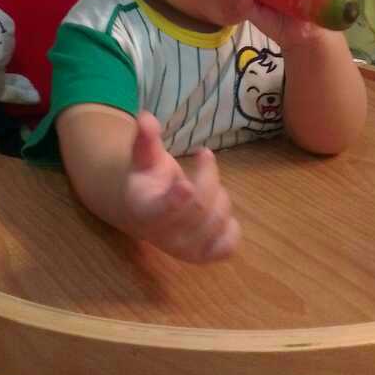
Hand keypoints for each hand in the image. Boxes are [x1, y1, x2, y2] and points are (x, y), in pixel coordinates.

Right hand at [123, 111, 240, 263]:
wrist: (146, 213)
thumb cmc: (147, 180)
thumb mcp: (143, 158)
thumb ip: (145, 139)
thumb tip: (146, 117)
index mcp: (145, 210)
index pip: (160, 210)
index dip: (175, 201)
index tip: (186, 186)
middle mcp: (164, 236)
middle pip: (200, 205)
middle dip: (208, 175)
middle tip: (204, 155)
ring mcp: (186, 250)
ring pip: (219, 218)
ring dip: (219, 194)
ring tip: (207, 184)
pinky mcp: (206, 256)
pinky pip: (230, 243)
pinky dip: (231, 226)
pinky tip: (219, 211)